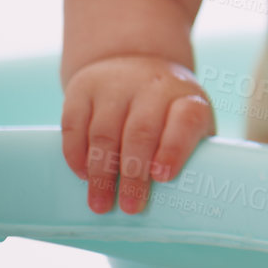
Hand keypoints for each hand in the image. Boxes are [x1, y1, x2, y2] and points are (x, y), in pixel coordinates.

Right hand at [61, 54, 215, 213]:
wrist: (135, 61)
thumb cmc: (168, 108)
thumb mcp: (191, 120)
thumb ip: (193, 150)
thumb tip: (192, 196)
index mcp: (186, 96)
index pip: (186, 118)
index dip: (174, 149)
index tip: (163, 177)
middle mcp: (152, 86)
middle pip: (141, 131)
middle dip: (134, 174)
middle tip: (130, 206)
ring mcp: (116, 84)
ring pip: (104, 132)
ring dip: (101, 174)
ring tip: (101, 203)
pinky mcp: (83, 89)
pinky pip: (74, 125)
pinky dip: (77, 155)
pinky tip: (83, 175)